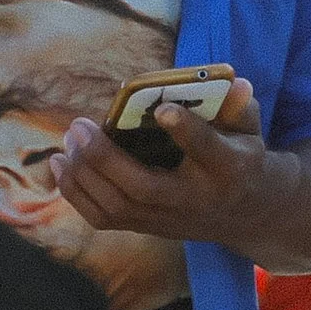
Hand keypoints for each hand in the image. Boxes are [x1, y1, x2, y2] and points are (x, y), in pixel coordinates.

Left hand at [50, 77, 297, 249]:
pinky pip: (103, 218)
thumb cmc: (241, 157)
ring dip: (84, 174)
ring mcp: (167, 219)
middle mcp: (193, 199)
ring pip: (116, 206)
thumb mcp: (250, 129)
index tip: (162, 109)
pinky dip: (75, 193)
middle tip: (79, 125)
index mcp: (227, 168)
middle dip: (105, 158)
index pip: (206, 149)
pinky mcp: (146, 227)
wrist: (246, 213)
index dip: (185, 130)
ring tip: (68, 140)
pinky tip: (60, 163)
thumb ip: (240, 106)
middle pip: (143, 187)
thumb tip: (235, 82)